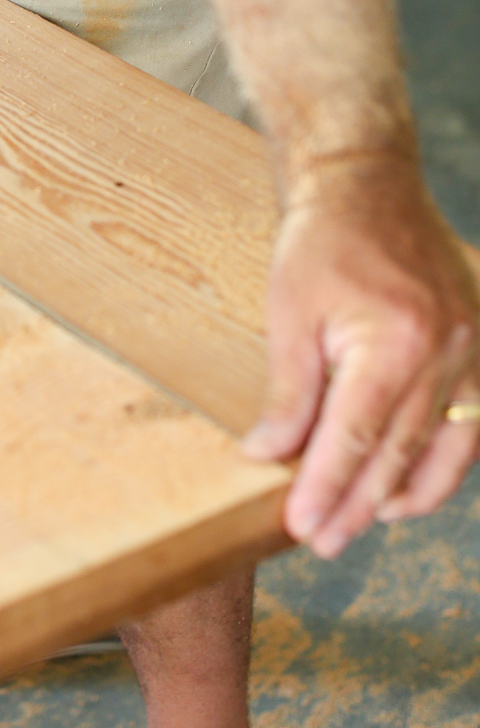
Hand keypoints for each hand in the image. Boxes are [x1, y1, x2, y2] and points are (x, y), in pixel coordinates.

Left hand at [243, 154, 479, 556]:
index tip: (300, 527)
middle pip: (398, 453)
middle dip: (357, 504)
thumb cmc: (322, 243)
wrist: (371, 186)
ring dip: (406, 494)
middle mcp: (447, 352)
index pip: (355, 439)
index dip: (326, 489)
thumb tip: (269, 455)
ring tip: (365, 522)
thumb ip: (288, 392)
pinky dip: (444, 460)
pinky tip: (410, 481)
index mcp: (394, 342)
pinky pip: (472, 423)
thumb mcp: (288, 314)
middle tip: (322, 541)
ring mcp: (475, 350)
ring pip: (446, 449)